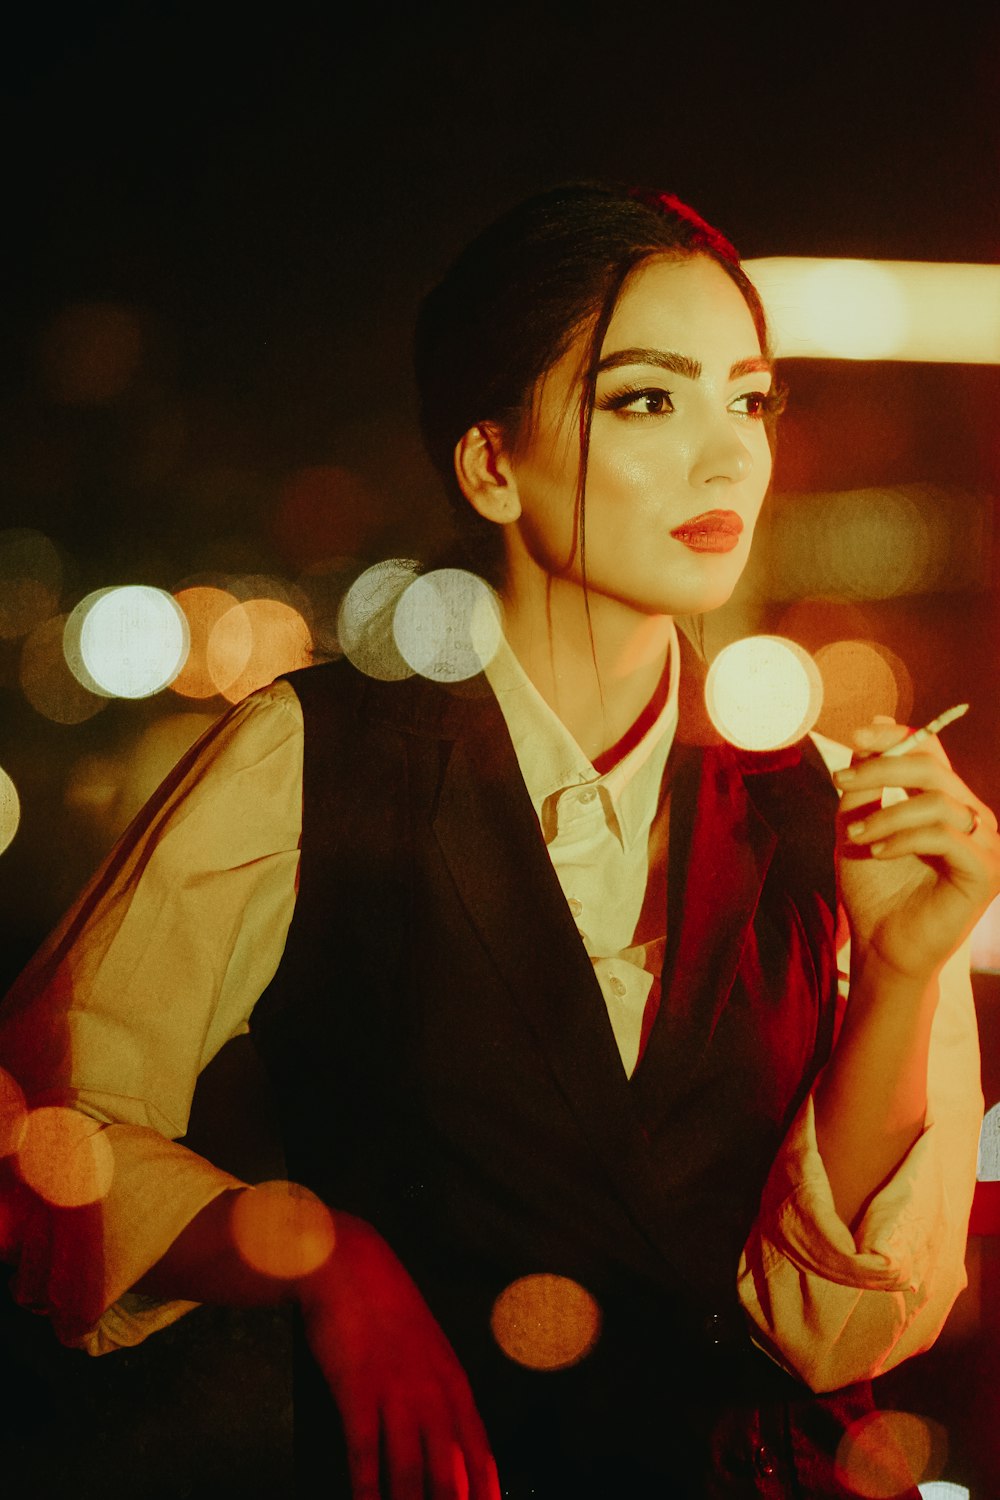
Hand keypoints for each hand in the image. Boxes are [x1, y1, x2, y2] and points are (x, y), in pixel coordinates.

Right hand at [298, 1212, 499, 1499]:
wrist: (349, 1263)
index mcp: (452, 1381)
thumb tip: (448, 1444)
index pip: (478, 1452)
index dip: (484, 1492)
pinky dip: (366, 1488)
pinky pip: (364, 1450)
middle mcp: (431, 1390)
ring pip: (409, 1470)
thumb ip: (439, 1395)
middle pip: (447, 1471)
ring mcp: (395, 1390)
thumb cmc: (385, 1308)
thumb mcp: (426, 1349)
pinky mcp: (357, 1387)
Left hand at [833, 717, 999, 981]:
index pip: (931, 751)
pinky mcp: (985, 872)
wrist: (881, 947)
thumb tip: (876, 727)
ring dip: (886, 814)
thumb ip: (867, 784)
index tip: (855, 736)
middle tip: (840, 782)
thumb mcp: (859, 826)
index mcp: (947, 803)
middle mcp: (972, 818)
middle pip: (933, 768)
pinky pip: (945, 836)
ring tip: (856, 836)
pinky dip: (904, 838)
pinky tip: (878, 853)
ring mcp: (985, 845)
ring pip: (937, 801)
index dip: (896, 736)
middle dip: (881, 768)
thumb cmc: (873, 890)